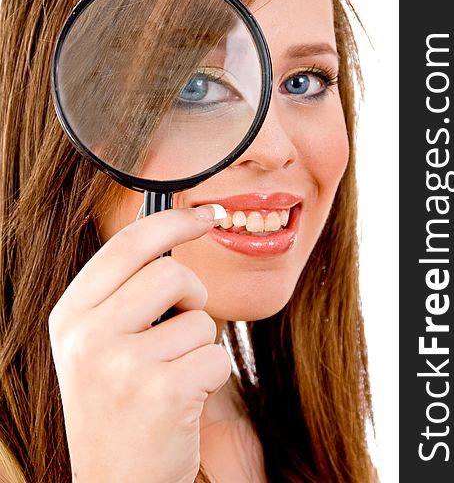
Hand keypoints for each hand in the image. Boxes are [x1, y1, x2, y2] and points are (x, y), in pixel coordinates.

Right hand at [48, 205, 230, 482]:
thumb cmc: (117, 405)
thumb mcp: (98, 344)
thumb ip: (123, 293)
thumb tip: (170, 236)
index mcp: (71, 315)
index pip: (127, 245)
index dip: (173, 222)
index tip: (206, 216)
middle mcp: (89, 336)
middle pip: (171, 273)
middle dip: (193, 295)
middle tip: (183, 321)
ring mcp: (123, 365)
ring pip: (199, 318)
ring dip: (198, 345)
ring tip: (171, 375)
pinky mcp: (162, 393)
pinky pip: (214, 357)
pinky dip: (210, 377)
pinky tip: (181, 402)